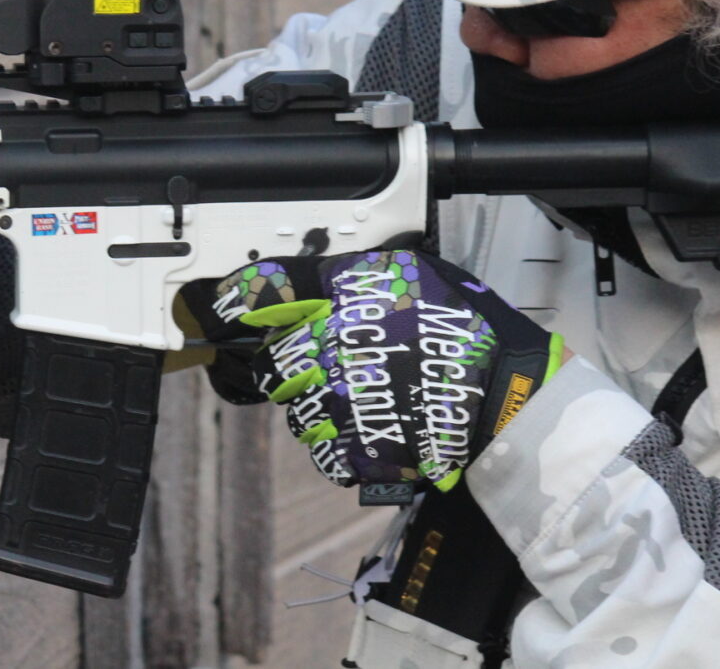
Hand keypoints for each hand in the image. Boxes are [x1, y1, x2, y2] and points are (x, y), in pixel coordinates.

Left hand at [198, 250, 565, 491]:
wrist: (509, 401)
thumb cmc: (469, 331)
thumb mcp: (413, 270)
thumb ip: (354, 269)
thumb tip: (306, 271)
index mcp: (342, 299)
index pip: (259, 292)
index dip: (226, 299)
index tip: (210, 305)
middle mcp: (329, 348)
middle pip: (270, 359)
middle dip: (287, 360)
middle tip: (327, 360)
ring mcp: (338, 403)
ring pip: (293, 406)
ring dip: (317, 401)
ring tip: (366, 394)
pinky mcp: (351, 450)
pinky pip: (320, 446)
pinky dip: (340, 439)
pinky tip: (374, 423)